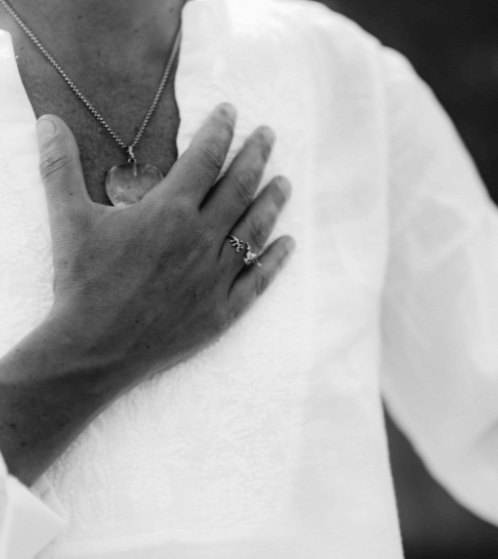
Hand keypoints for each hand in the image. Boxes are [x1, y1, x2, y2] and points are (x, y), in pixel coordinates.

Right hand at [0, 104, 293, 483]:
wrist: (94, 348)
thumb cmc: (82, 282)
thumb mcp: (68, 218)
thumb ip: (61, 167)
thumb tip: (48, 122)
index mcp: (170, 211)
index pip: (205, 159)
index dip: (220, 131)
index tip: (232, 111)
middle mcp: (203, 238)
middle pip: (239, 188)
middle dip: (256, 156)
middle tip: (269, 135)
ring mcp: (217, 275)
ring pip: (254, 229)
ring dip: (272, 202)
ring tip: (285, 182)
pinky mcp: (223, 309)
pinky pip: (258, 279)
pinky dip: (275, 259)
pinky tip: (288, 243)